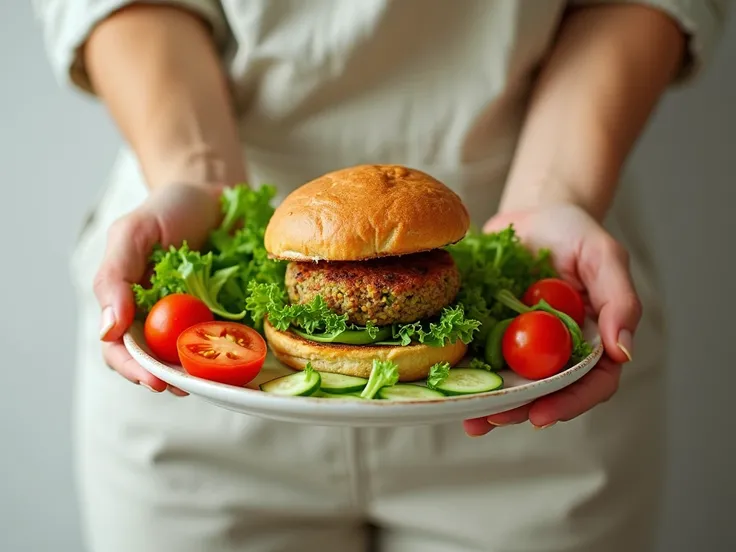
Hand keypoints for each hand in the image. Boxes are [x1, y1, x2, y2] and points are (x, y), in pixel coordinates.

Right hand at [94, 182, 222, 394]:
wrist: (216, 192)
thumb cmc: (169, 209)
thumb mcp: (132, 232)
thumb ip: (114, 277)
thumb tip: (107, 331)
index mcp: (129, 304)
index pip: (121, 349)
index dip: (134, 369)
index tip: (155, 381)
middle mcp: (160, 318)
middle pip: (159, 363)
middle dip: (173, 380)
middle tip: (191, 387)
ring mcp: (197, 319)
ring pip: (195, 358)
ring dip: (205, 373)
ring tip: (218, 380)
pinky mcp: (231, 313)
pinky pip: (232, 340)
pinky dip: (235, 351)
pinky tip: (245, 355)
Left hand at [463, 204, 641, 435]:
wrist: (533, 214)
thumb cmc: (574, 232)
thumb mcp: (604, 256)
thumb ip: (619, 300)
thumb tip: (624, 353)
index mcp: (593, 339)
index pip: (591, 383)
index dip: (570, 403)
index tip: (543, 414)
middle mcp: (559, 350)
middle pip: (546, 392)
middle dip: (521, 410)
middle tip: (496, 418)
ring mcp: (523, 345)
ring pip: (512, 385)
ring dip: (492, 406)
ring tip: (471, 419)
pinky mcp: (491, 333)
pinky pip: (481, 361)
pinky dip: (468, 379)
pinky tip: (451, 395)